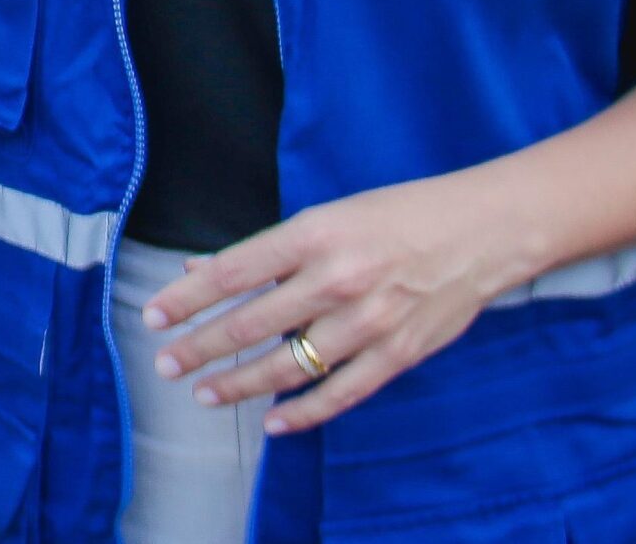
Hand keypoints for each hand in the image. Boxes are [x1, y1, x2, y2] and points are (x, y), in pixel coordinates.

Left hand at [141, 172, 525, 434]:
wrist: (482, 232)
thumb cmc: (398, 214)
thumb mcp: (329, 215)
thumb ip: (268, 249)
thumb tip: (203, 267)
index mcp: (314, 234)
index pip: (232, 272)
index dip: (187, 298)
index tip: (153, 316)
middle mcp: (335, 279)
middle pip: (250, 323)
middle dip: (199, 347)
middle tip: (165, 362)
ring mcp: (367, 322)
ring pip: (287, 365)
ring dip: (238, 384)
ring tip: (203, 392)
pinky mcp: (396, 354)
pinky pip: (339, 393)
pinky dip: (302, 412)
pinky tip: (272, 421)